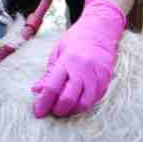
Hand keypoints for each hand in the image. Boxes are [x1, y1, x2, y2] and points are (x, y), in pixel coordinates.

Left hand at [31, 0, 125, 117]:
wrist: (102, 29)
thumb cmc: (77, 39)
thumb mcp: (58, 51)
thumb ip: (48, 72)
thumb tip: (36, 90)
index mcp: (68, 61)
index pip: (52, 87)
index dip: (43, 103)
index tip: (38, 112)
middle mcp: (83, 70)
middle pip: (68, 99)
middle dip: (57, 110)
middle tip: (52, 110)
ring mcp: (97, 76)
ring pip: (83, 104)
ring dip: (71, 110)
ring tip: (64, 108)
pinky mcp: (106, 81)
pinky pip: (94, 100)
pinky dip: (83, 104)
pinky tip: (77, 101)